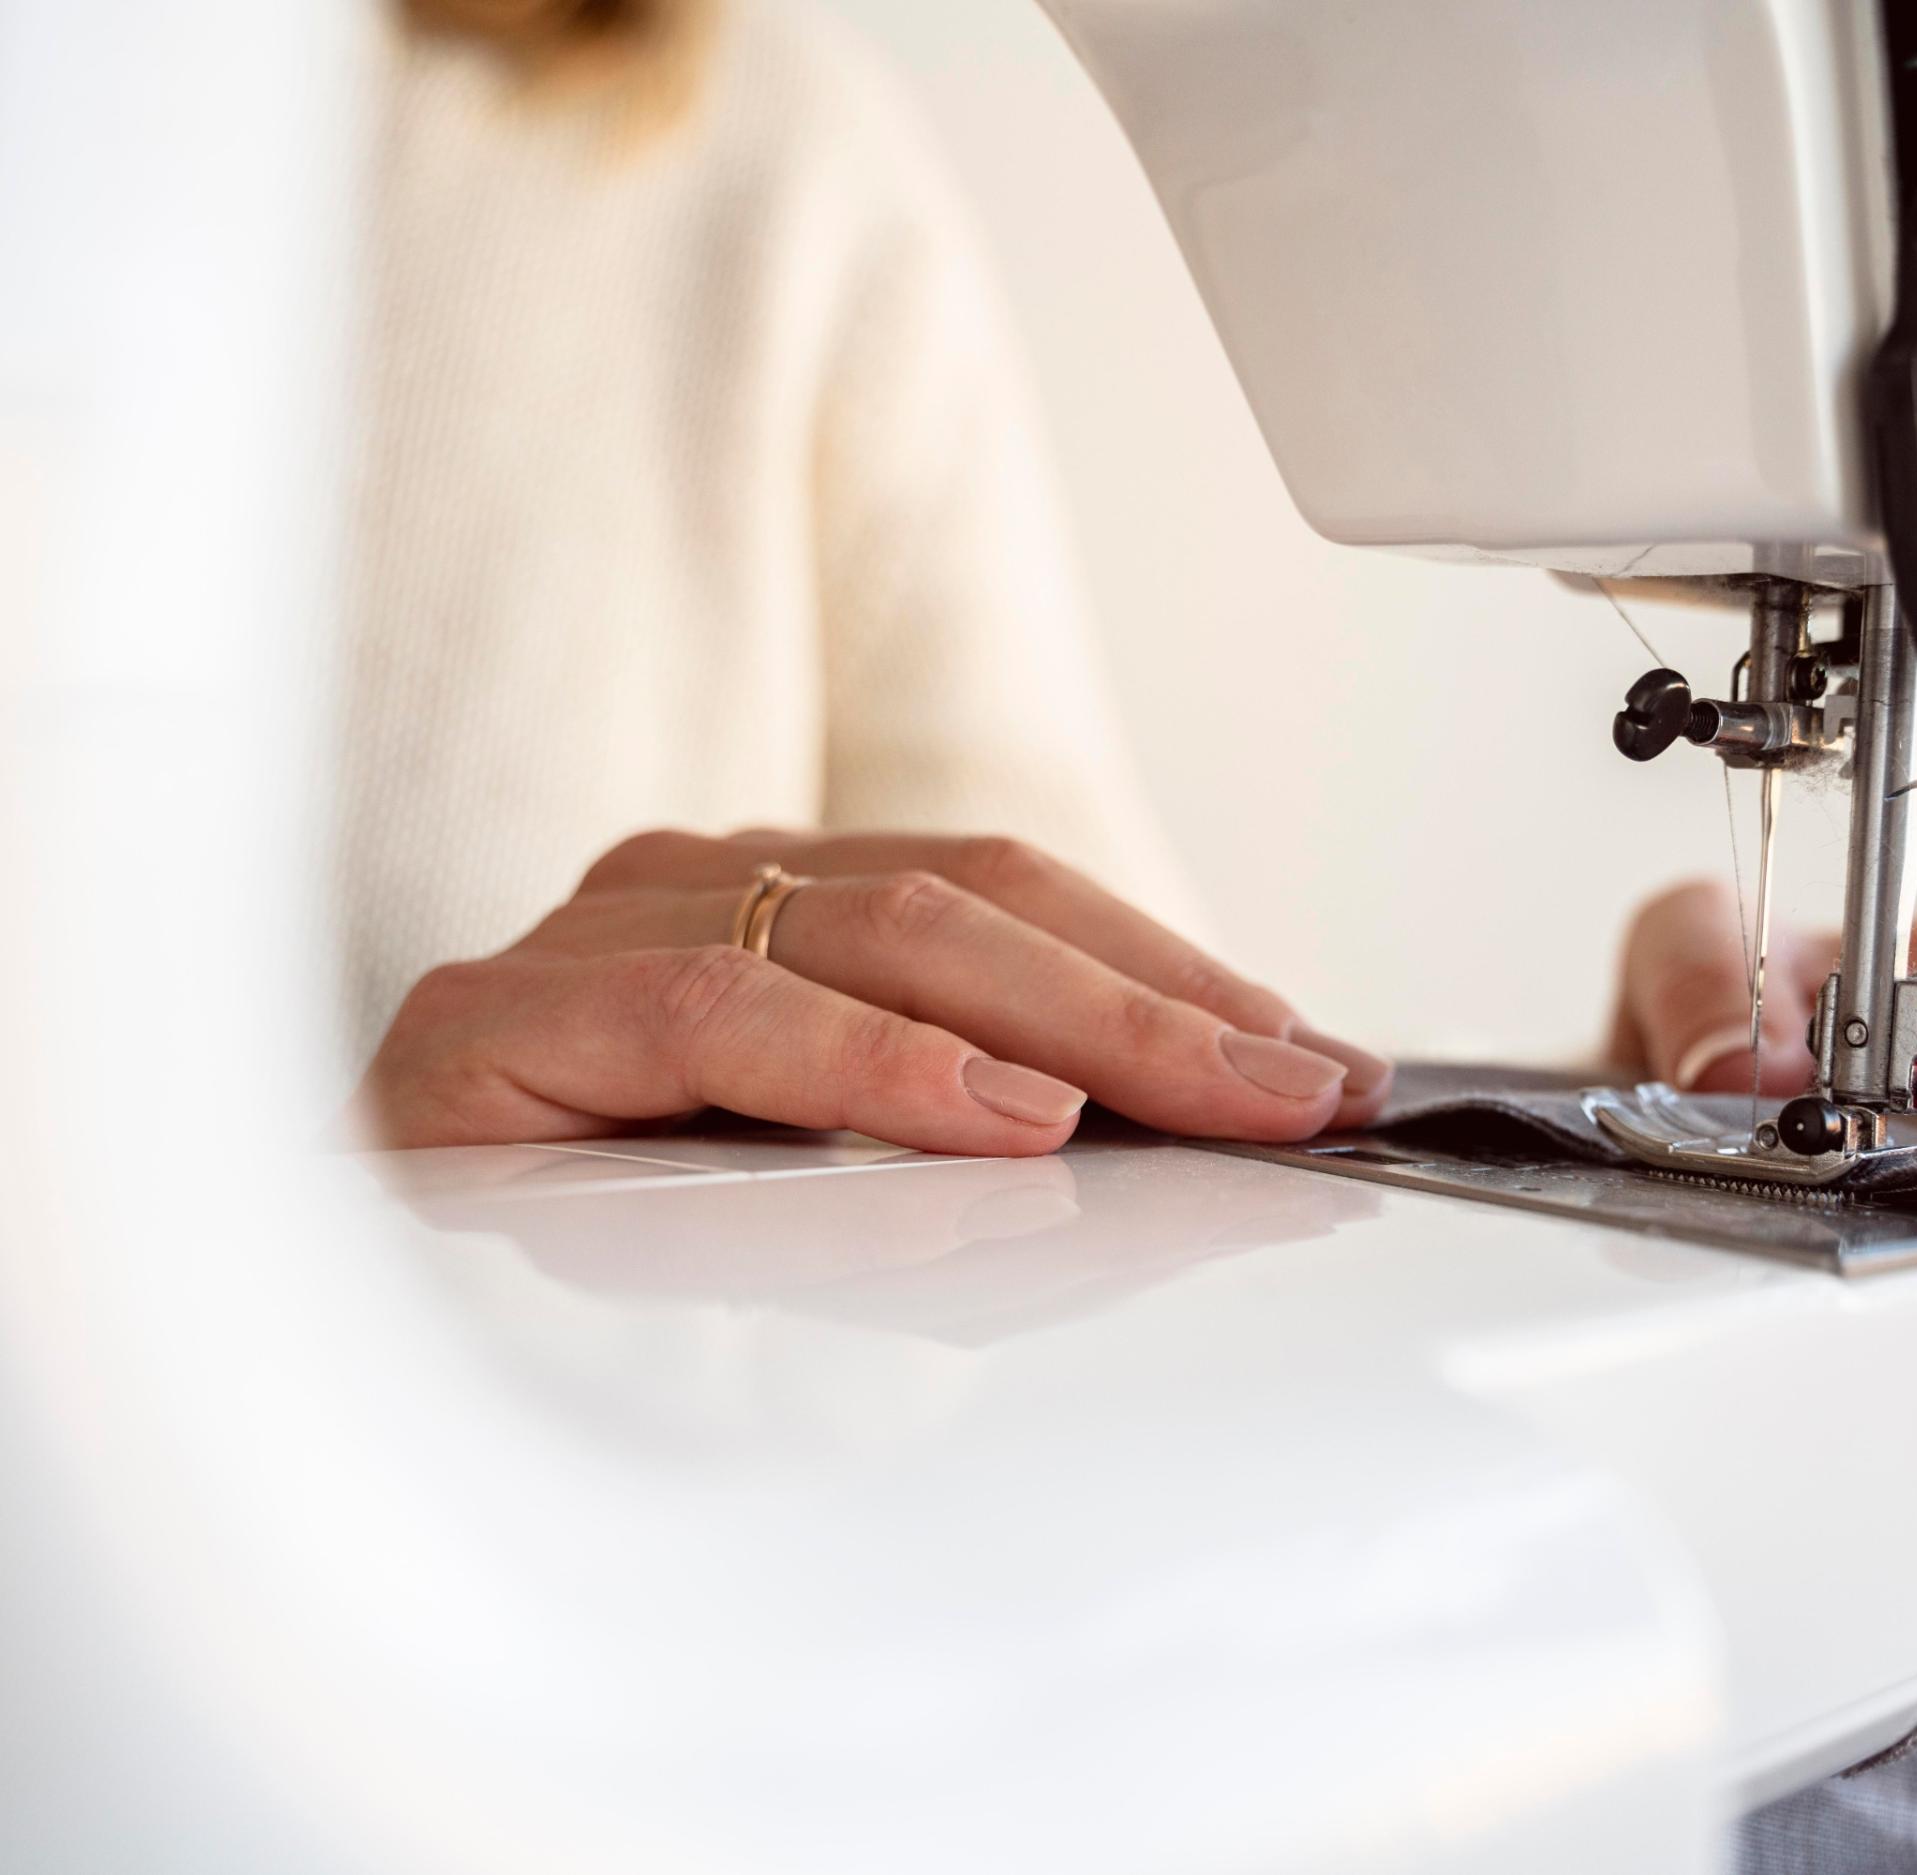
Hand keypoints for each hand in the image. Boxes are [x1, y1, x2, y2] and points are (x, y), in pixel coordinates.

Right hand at [357, 830, 1390, 1154]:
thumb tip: (1166, 1154)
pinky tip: (995, 1120)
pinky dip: (873, 1069)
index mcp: (781, 900)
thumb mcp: (826, 1166)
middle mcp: (696, 887)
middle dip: (1163, 1000)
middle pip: (972, 906)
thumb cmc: (594, 1218)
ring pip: (873, 939)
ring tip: (1207, 1098)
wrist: (322, 1259)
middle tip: (1306, 1087)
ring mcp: (597, 935)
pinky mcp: (497, 1023)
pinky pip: (716, 1020)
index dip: (1173, 969)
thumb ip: (962, 1137)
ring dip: (1070, 1025)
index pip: (1011, 902)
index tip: (1317, 1058)